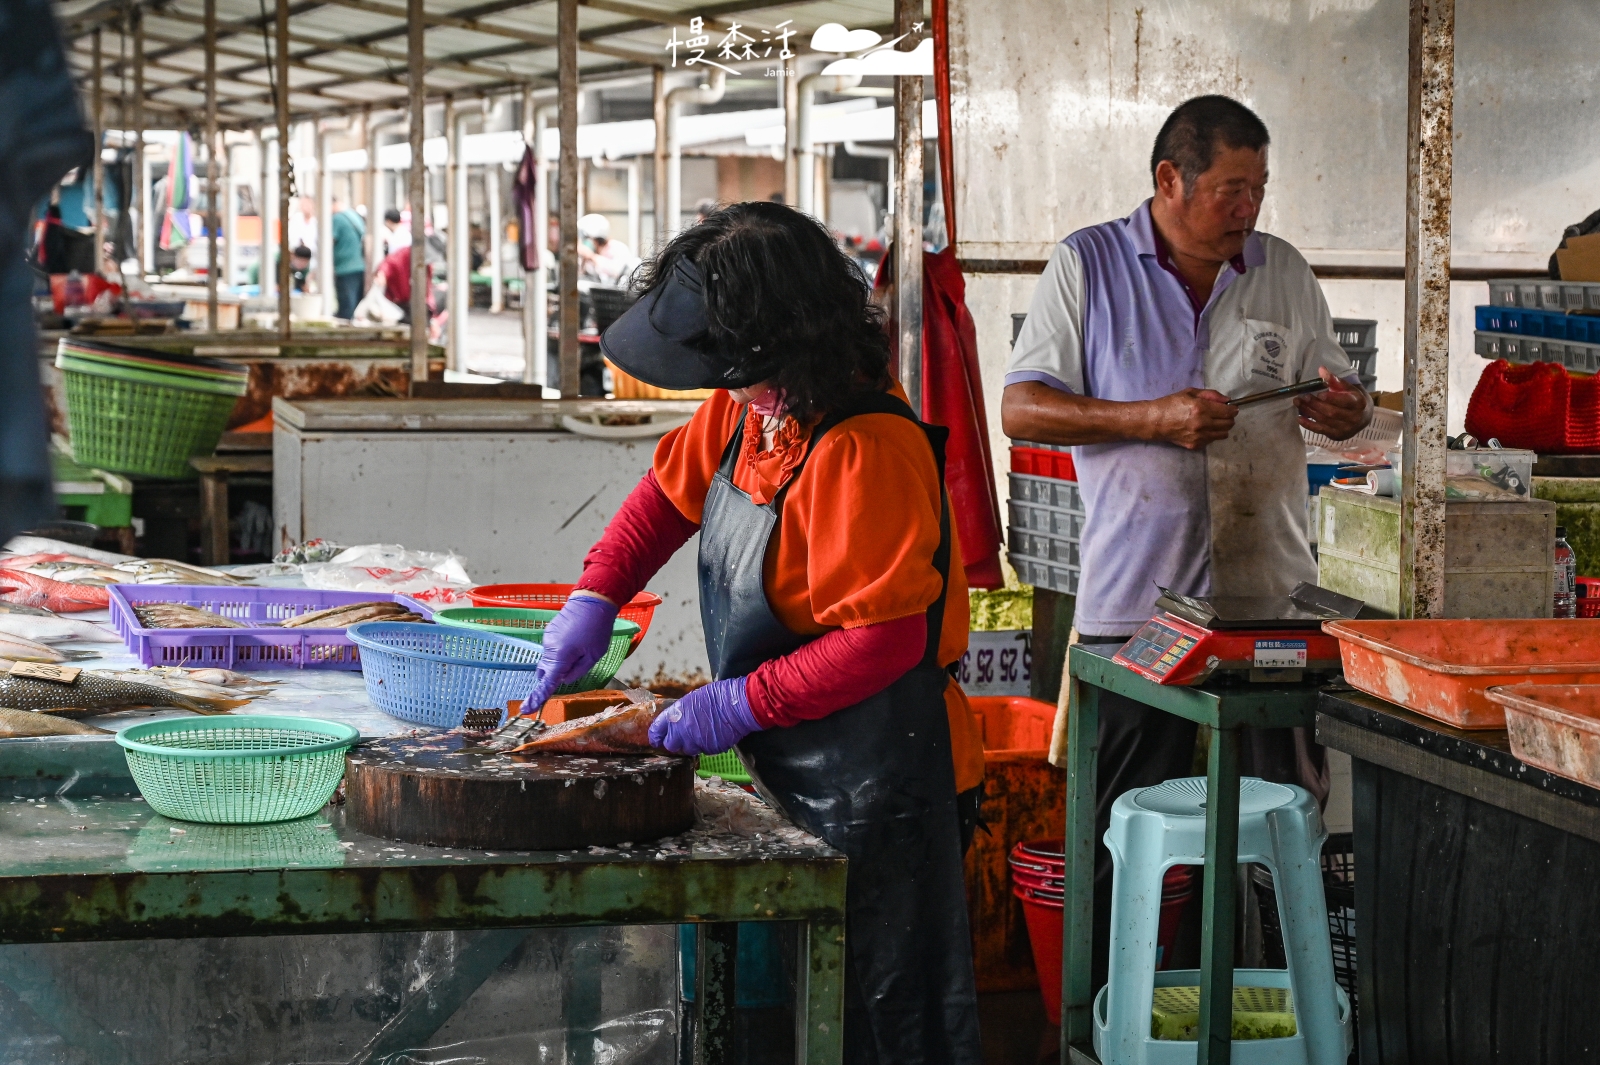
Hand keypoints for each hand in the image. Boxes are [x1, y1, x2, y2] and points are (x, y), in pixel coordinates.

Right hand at [519, 592, 618, 712]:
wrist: (593, 600)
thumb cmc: (597, 629)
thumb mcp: (594, 656)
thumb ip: (577, 671)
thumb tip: (563, 679)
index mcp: (560, 657)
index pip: (546, 682)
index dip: (537, 697)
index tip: (526, 709)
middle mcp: (549, 648)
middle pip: (546, 671)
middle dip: (556, 674)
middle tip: (577, 663)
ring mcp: (548, 639)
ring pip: (550, 659)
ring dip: (561, 660)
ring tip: (582, 646)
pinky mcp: (549, 632)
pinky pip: (552, 648)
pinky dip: (561, 650)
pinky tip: (576, 639)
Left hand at [647, 677, 761, 755]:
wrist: (738, 704)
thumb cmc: (719, 696)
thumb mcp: (693, 699)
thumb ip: (682, 713)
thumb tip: (678, 721)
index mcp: (676, 714)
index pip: (657, 730)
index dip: (656, 736)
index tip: (656, 739)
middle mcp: (682, 730)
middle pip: (671, 745)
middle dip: (676, 742)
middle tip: (683, 737)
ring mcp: (696, 741)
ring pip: (689, 750)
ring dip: (693, 744)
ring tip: (703, 732)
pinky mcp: (709, 749)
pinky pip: (705, 750)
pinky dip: (707, 745)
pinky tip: (715, 734)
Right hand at [1145, 388, 1236, 448]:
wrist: (1155, 422)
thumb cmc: (1171, 404)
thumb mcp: (1190, 393)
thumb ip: (1211, 395)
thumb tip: (1227, 400)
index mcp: (1201, 408)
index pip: (1228, 412)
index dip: (1233, 409)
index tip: (1232, 408)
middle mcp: (1202, 423)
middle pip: (1229, 424)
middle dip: (1229, 418)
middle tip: (1222, 414)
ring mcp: (1199, 436)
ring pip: (1223, 434)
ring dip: (1222, 427)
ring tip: (1214, 422)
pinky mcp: (1195, 445)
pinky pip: (1212, 440)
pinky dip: (1212, 434)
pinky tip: (1203, 429)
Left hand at [1295, 366, 1370, 439]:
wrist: (1362, 417)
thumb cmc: (1352, 399)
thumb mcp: (1347, 388)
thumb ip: (1334, 380)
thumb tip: (1321, 369)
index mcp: (1359, 403)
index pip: (1345, 401)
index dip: (1332, 398)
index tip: (1320, 393)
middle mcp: (1354, 418)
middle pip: (1332, 412)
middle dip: (1316, 404)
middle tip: (1304, 397)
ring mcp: (1345, 429)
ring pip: (1324, 421)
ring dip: (1309, 412)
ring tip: (1298, 403)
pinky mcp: (1336, 435)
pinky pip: (1320, 430)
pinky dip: (1308, 424)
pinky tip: (1299, 418)